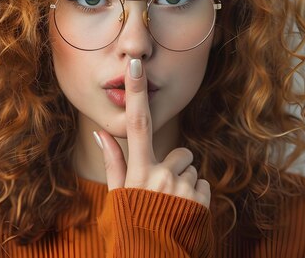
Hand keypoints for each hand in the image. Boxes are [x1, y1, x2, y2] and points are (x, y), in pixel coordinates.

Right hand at [94, 58, 210, 207]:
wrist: (153, 255)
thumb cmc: (131, 222)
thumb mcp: (117, 194)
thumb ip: (112, 160)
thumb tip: (100, 131)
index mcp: (139, 170)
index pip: (137, 123)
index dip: (137, 92)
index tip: (137, 64)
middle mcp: (162, 175)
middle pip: (180, 153)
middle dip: (175, 165)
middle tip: (161, 189)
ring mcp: (184, 188)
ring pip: (192, 170)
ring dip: (184, 183)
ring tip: (170, 204)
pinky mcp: (202, 200)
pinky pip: (204, 185)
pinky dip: (196, 196)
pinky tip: (183, 210)